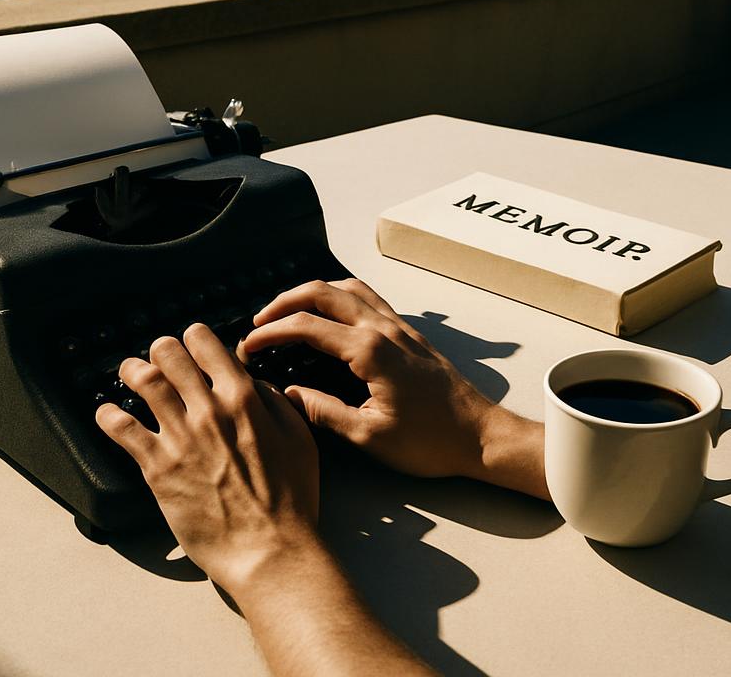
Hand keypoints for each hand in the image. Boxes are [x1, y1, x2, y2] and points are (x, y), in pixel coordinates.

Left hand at [95, 325, 320, 595]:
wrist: (269, 550)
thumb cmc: (290, 501)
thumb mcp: (299, 439)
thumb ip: (275, 402)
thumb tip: (253, 382)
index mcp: (243, 398)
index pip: (206, 343)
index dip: (195, 338)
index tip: (190, 343)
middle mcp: (208, 409)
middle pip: (168, 355)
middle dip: (160, 349)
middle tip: (157, 355)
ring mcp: (180, 437)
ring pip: (143, 382)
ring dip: (132, 370)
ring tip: (128, 370)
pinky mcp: (158, 468)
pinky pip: (122, 429)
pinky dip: (109, 415)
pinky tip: (106, 413)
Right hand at [241, 279, 547, 498]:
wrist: (481, 436)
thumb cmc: (430, 441)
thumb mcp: (368, 436)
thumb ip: (323, 411)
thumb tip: (286, 396)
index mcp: (369, 351)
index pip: (306, 327)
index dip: (270, 333)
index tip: (249, 346)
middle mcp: (383, 328)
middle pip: (322, 293)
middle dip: (284, 302)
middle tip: (259, 322)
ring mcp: (398, 326)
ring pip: (346, 288)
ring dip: (312, 293)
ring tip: (289, 312)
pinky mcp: (408, 332)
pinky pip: (367, 298)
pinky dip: (339, 296)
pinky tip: (331, 315)